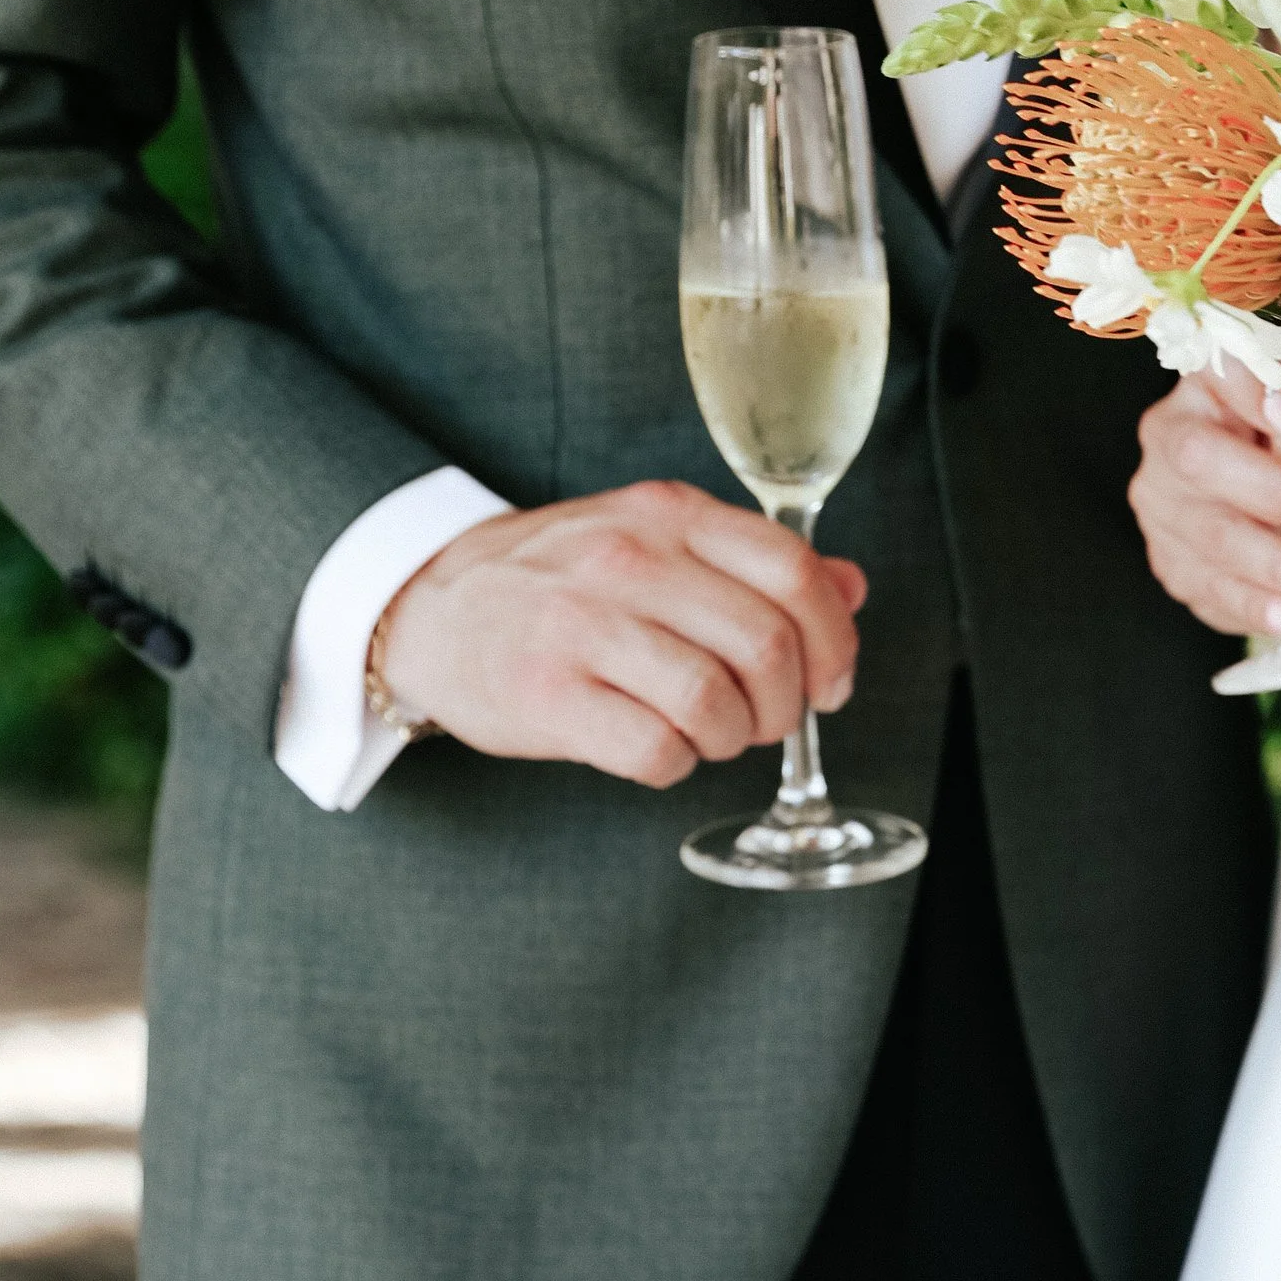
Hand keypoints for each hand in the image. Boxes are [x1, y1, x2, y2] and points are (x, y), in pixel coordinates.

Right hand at [372, 480, 866, 788]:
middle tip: (762, 721)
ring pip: (715, 704)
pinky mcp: (548, 694)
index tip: (830, 683)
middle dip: (784, 705)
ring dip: (729, 738)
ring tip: (705, 734)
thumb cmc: (558, 583)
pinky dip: (674, 765)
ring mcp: (583, 626)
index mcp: (668, 515)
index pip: (793, 572)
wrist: (428, 605)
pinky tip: (655, 749)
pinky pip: (655, 751)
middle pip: (766, 647)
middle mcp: (629, 560)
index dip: (834, 641)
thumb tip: (853, 587)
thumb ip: (753, 562)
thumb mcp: (655, 541)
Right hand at [1130, 356, 1280, 638]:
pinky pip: (1209, 590)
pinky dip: (1257, 606)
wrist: (1273, 501)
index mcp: (1206, 385)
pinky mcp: (1171, 561)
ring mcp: (1163, 506)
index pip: (1217, 372)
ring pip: (1211, 538)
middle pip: (1206, 464)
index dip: (1254, 395)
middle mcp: (1169, 439)